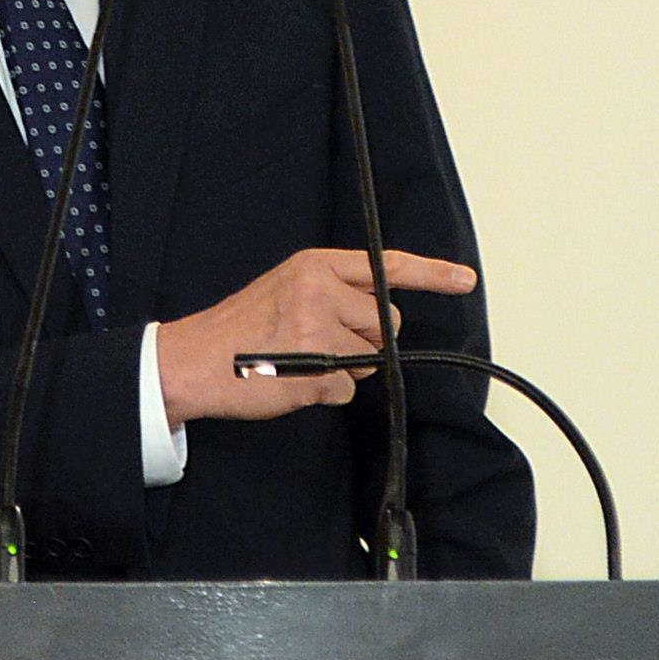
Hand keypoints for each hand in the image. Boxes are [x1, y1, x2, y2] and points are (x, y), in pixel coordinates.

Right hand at [154, 248, 476, 423]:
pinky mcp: (315, 370)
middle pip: (385, 321)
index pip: (386, 266)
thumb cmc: (241, 328)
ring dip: (343, 368)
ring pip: (368, 359)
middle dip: (365, 338)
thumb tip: (376, 320)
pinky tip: (291, 382)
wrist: (192, 361)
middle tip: (316, 342)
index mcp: (316, 265)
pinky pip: (347, 389)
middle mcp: (321, 290)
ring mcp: (319, 329)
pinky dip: (325, 393)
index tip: (466, 279)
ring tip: (297, 359)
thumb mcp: (287, 288)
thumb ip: (333, 293)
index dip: (433, 274)